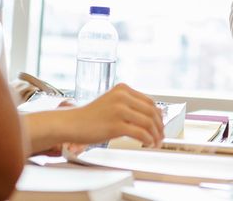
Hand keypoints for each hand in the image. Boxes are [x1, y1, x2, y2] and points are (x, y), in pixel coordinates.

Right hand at [27, 83, 163, 152]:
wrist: (71, 123)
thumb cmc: (90, 117)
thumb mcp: (111, 103)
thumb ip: (128, 105)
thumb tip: (150, 117)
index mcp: (123, 89)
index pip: (150, 102)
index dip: (158, 116)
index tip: (160, 125)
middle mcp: (122, 96)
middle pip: (151, 112)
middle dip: (159, 126)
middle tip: (161, 137)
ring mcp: (119, 110)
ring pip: (148, 122)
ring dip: (155, 135)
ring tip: (155, 143)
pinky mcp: (116, 125)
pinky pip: (140, 133)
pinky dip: (148, 140)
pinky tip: (148, 144)